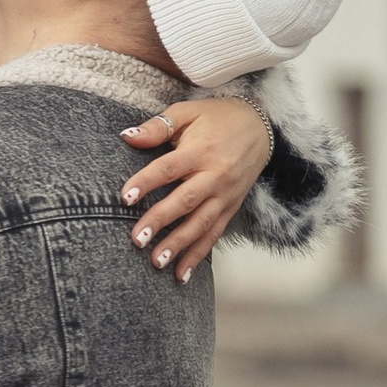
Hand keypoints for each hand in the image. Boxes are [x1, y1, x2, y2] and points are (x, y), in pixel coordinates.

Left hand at [118, 96, 275, 283]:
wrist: (262, 127)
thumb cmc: (219, 118)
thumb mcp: (189, 112)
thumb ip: (159, 126)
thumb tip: (127, 137)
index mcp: (201, 151)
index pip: (169, 168)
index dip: (147, 181)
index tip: (125, 197)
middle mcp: (215, 175)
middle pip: (186, 201)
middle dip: (161, 221)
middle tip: (137, 240)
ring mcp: (225, 195)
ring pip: (201, 224)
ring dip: (179, 246)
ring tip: (156, 262)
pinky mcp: (231, 208)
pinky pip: (214, 235)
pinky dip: (198, 255)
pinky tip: (181, 275)